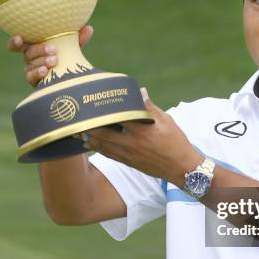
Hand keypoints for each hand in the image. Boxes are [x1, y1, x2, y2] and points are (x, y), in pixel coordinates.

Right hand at [7, 25, 93, 86]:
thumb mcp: (72, 47)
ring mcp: (31, 70)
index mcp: (34, 46)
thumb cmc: (67, 56)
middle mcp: (29, 58)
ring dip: (41, 61)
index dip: (14, 41)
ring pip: (30, 65)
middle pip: (27, 53)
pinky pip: (31, 77)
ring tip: (54, 60)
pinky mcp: (35, 81)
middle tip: (53, 49)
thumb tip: (88, 28)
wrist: (70, 77)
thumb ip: (78, 39)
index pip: (17, 44)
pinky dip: (37, 73)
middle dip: (39, 50)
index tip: (19, 38)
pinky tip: (45, 71)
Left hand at [79, 89, 201, 186]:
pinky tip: (90, 143)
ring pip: (103, 145)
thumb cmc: (176, 141)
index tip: (92, 104)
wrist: (181, 167)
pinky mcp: (129, 162)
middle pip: (104, 133)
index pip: (117, 117)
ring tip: (77, 130)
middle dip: (89, 126)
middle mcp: (132, 142)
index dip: (103, 111)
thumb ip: (150, 107)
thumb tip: (140, 91)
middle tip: (77, 118)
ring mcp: (129, 154)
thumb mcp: (166, 120)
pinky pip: (109, 154)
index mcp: (141, 129)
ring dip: (89, 137)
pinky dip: (98, 148)